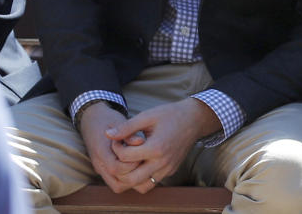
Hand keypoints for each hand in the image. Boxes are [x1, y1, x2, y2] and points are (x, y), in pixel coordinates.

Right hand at [78, 103, 144, 193]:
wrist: (91, 119)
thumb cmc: (107, 119)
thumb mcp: (118, 121)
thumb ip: (128, 133)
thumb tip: (141, 141)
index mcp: (100, 151)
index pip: (116, 168)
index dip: (131, 164)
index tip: (142, 153)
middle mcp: (99, 164)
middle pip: (117, 183)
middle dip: (133, 175)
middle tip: (143, 161)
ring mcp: (101, 169)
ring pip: (117, 185)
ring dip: (131, 179)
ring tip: (141, 164)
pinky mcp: (105, 169)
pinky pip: (117, 182)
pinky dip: (128, 178)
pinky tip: (136, 165)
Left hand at [105, 98, 220, 192]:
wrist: (194, 119)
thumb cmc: (171, 114)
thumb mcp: (147, 116)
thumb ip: (126, 127)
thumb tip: (107, 135)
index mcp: (155, 148)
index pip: (124, 158)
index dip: (115, 148)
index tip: (117, 139)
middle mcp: (162, 163)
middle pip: (129, 179)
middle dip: (118, 168)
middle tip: (119, 154)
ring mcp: (167, 169)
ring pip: (141, 186)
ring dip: (130, 177)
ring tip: (129, 161)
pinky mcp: (171, 171)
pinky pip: (152, 182)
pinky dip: (142, 177)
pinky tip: (140, 161)